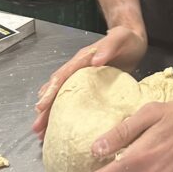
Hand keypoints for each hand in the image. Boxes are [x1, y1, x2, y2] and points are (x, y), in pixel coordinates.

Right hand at [32, 26, 147, 139]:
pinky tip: (60, 126)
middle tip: (37, 127)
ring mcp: (83, 79)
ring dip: (52, 114)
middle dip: (46, 108)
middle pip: (58, 89)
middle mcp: (78, 70)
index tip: (41, 106)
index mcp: (82, 59)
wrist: (135, 42)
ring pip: (62, 97)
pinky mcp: (91, 88)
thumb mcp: (120, 39)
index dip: (51, 91)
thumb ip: (108, 47)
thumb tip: (95, 60)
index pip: (63, 76)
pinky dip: (65, 113)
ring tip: (42, 133)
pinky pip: (74, 100)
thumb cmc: (127, 39)